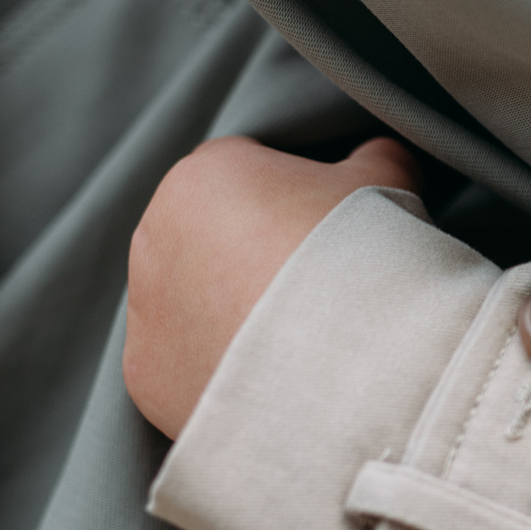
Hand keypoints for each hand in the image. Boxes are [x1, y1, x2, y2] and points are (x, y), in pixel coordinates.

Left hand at [125, 136, 419, 437]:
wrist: (349, 362)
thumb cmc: (362, 253)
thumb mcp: (387, 180)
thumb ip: (375, 156)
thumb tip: (380, 153)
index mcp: (203, 174)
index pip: (245, 170)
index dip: (293, 196)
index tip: (328, 227)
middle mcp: (154, 235)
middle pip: (208, 237)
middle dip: (251, 254)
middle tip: (314, 284)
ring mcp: (143, 309)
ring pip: (190, 302)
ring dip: (230, 310)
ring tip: (296, 335)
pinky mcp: (145, 373)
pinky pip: (183, 363)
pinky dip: (219, 368)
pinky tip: (269, 376)